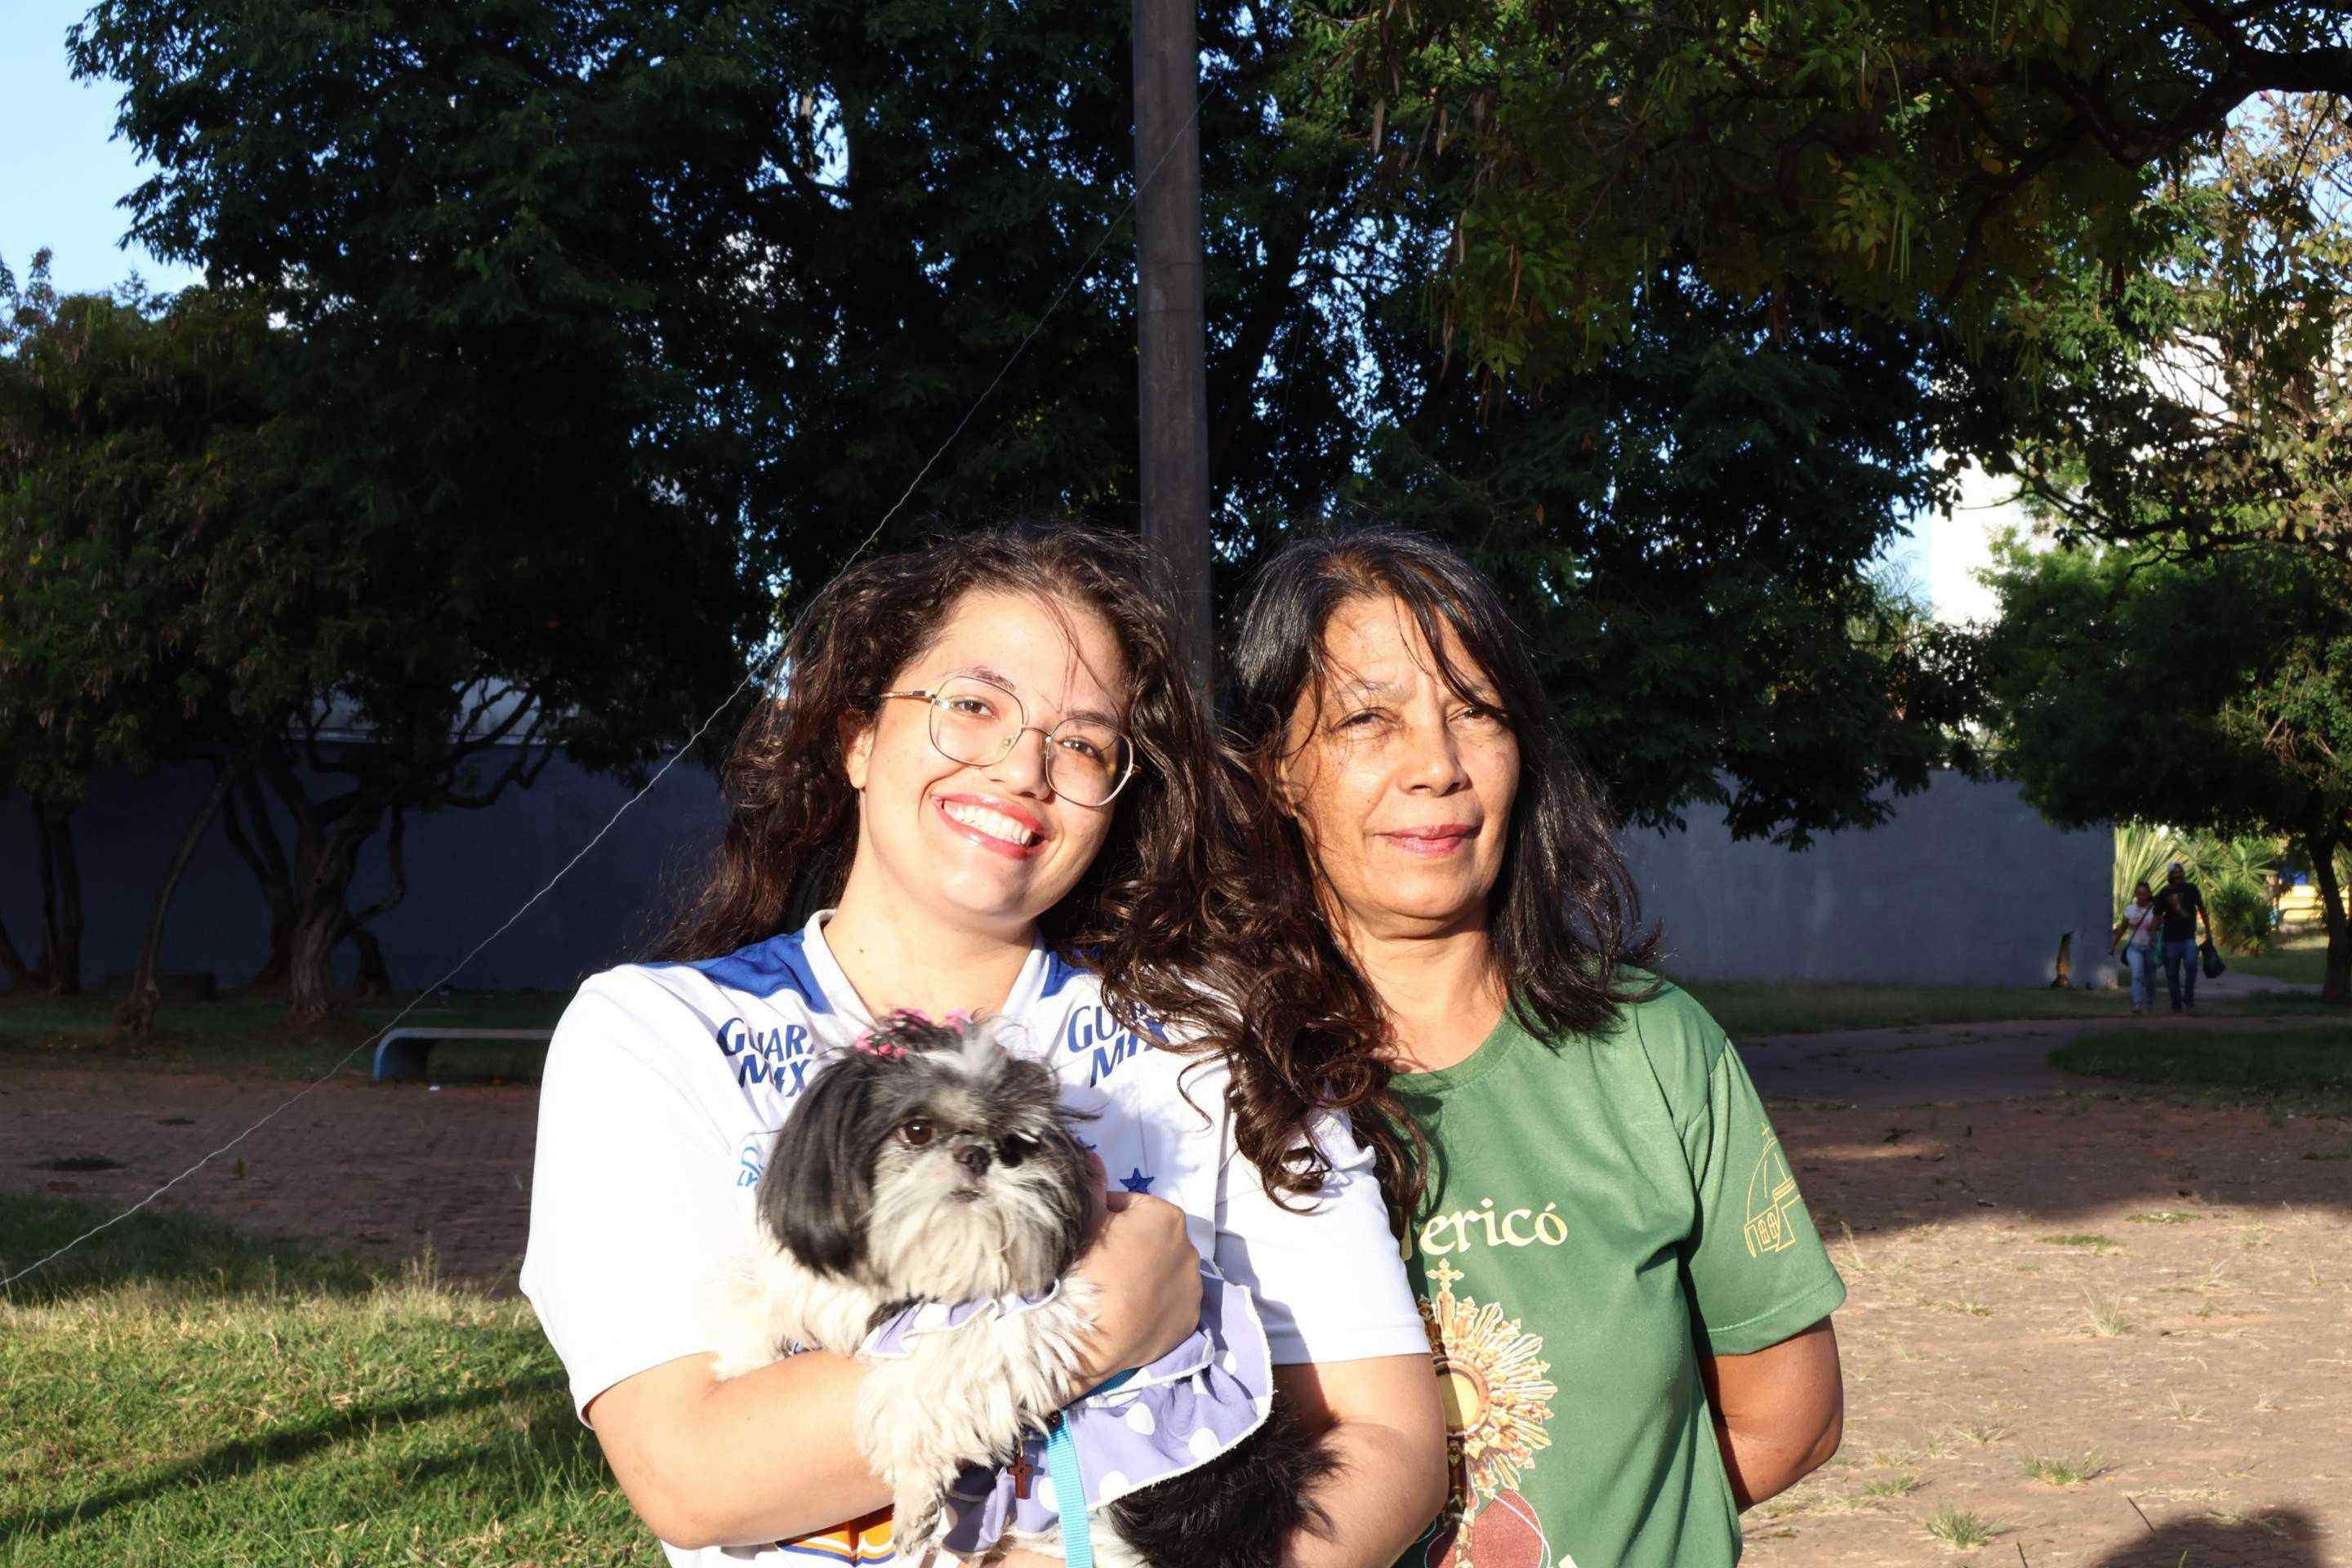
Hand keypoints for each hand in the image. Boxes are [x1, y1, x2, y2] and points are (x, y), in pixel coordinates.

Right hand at [1065, 1155, 1199, 1389]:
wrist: (1086, 1335)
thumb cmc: (1086, 1268)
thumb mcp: (1084, 1219)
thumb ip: (1092, 1184)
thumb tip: (1093, 1155)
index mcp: (1166, 1216)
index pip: (1131, 1208)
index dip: (1106, 1218)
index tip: (1090, 1236)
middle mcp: (1190, 1248)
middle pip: (1151, 1240)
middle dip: (1130, 1246)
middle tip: (1099, 1265)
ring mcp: (1192, 1287)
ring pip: (1163, 1271)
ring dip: (1145, 1275)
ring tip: (1113, 1290)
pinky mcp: (1189, 1321)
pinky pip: (1170, 1304)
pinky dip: (1155, 1305)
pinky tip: (1130, 1311)